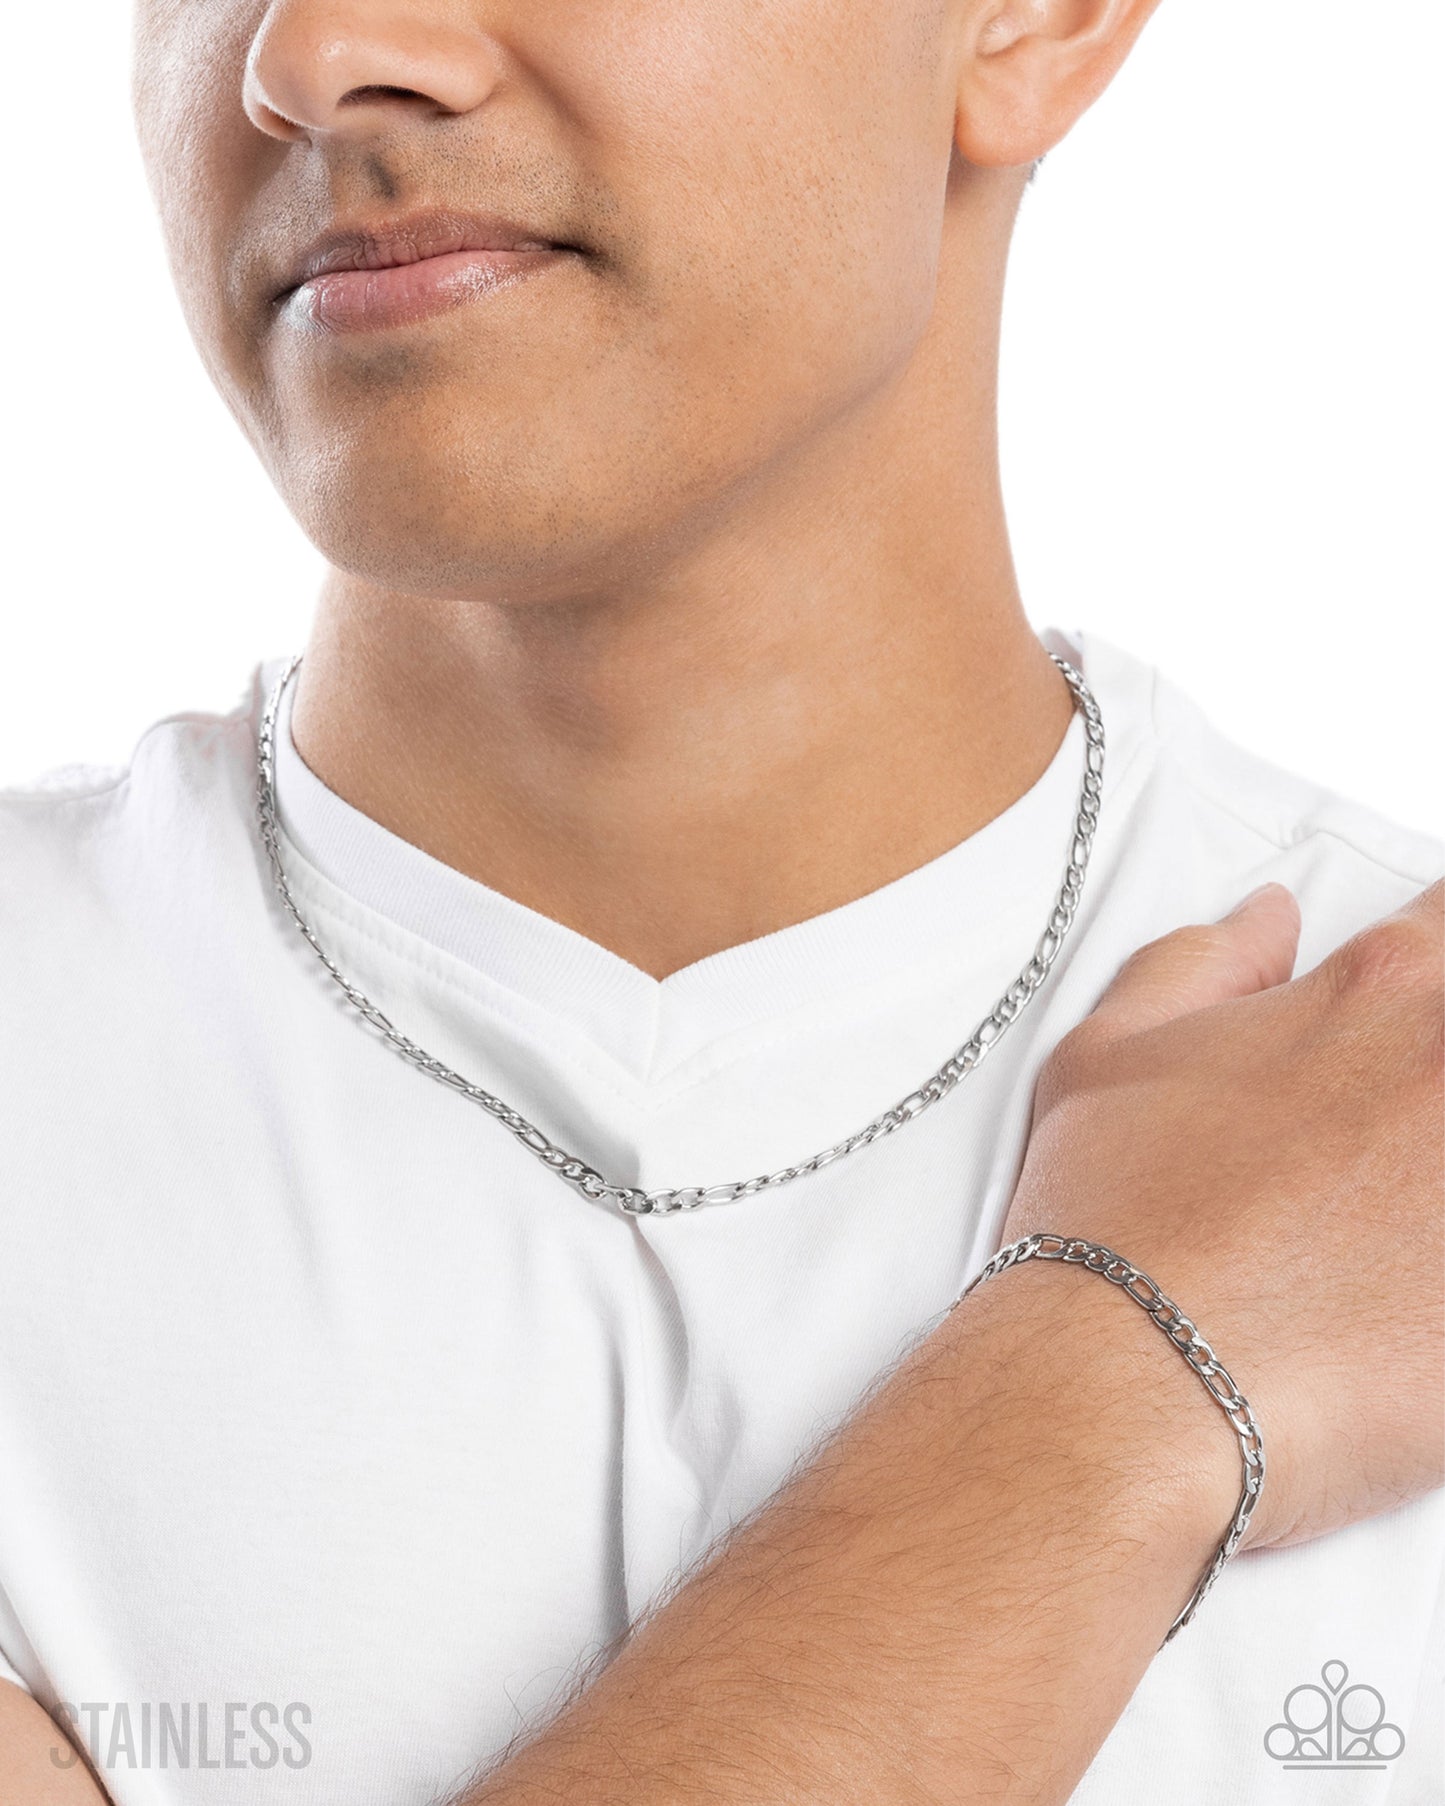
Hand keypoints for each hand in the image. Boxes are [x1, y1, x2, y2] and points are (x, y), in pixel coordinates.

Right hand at [1002, 879, 1444, 1553]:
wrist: (1128, 1384)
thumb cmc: (1115, 1226)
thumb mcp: (1110, 1050)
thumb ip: (1203, 960)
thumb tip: (1266, 921)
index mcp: (1383, 995)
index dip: (1434, 969)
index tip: (1405, 1032)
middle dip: (1437, 1080)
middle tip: (1392, 1147)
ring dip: (1438, 1180)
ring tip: (1399, 1223)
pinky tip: (1408, 1292)